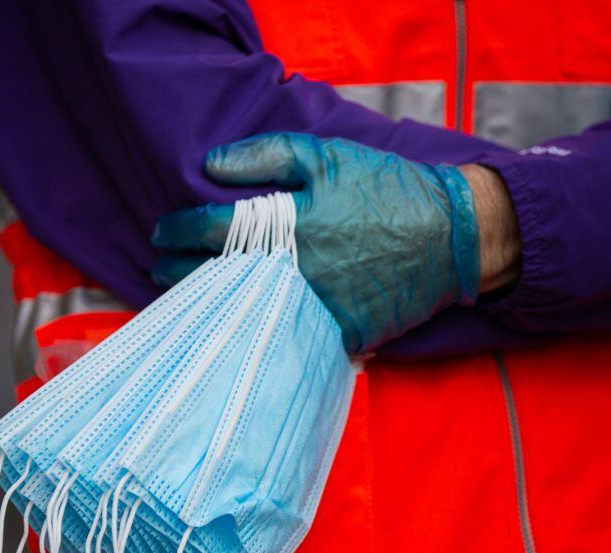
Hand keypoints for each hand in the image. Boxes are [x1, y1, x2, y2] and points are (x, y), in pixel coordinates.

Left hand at [150, 132, 482, 352]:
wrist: (451, 236)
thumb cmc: (388, 190)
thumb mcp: (330, 156)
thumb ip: (267, 156)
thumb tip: (211, 165)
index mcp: (288, 222)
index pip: (212, 228)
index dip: (177, 231)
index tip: (160, 233)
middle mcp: (295, 268)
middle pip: (218, 276)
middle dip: (179, 274)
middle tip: (159, 271)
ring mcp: (316, 306)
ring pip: (243, 313)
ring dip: (209, 307)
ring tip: (188, 300)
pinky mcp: (338, 334)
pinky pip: (285, 339)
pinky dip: (256, 335)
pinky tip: (234, 330)